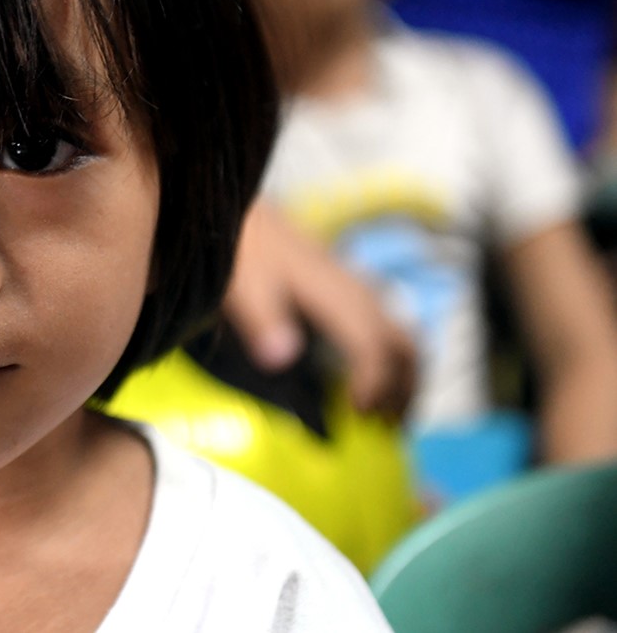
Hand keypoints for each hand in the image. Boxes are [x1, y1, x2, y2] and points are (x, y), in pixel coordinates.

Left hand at [223, 200, 416, 416]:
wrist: (237, 211)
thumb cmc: (238, 251)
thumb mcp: (241, 286)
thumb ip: (262, 321)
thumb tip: (282, 359)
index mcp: (335, 294)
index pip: (373, 345)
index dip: (373, 384)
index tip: (357, 416)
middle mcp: (356, 291)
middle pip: (404, 345)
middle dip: (403, 391)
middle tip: (385, 431)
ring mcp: (355, 288)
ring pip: (403, 337)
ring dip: (405, 380)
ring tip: (387, 419)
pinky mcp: (347, 289)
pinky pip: (388, 330)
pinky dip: (392, 364)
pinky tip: (368, 386)